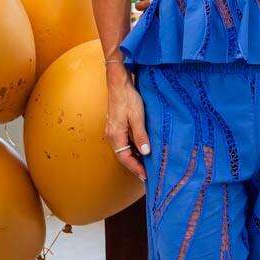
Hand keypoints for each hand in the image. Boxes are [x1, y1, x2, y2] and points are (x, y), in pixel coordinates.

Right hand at [105, 64, 149, 180]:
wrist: (118, 84)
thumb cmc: (128, 98)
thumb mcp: (137, 117)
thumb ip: (141, 135)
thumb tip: (145, 152)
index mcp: (116, 135)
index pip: (125, 158)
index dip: (136, 168)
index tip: (146, 176)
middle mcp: (112, 135)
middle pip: (123, 156)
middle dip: (135, 166)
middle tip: (147, 174)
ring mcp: (113, 130)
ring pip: (123, 149)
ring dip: (134, 157)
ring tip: (146, 164)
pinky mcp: (116, 126)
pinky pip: (123, 142)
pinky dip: (132, 148)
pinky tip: (141, 148)